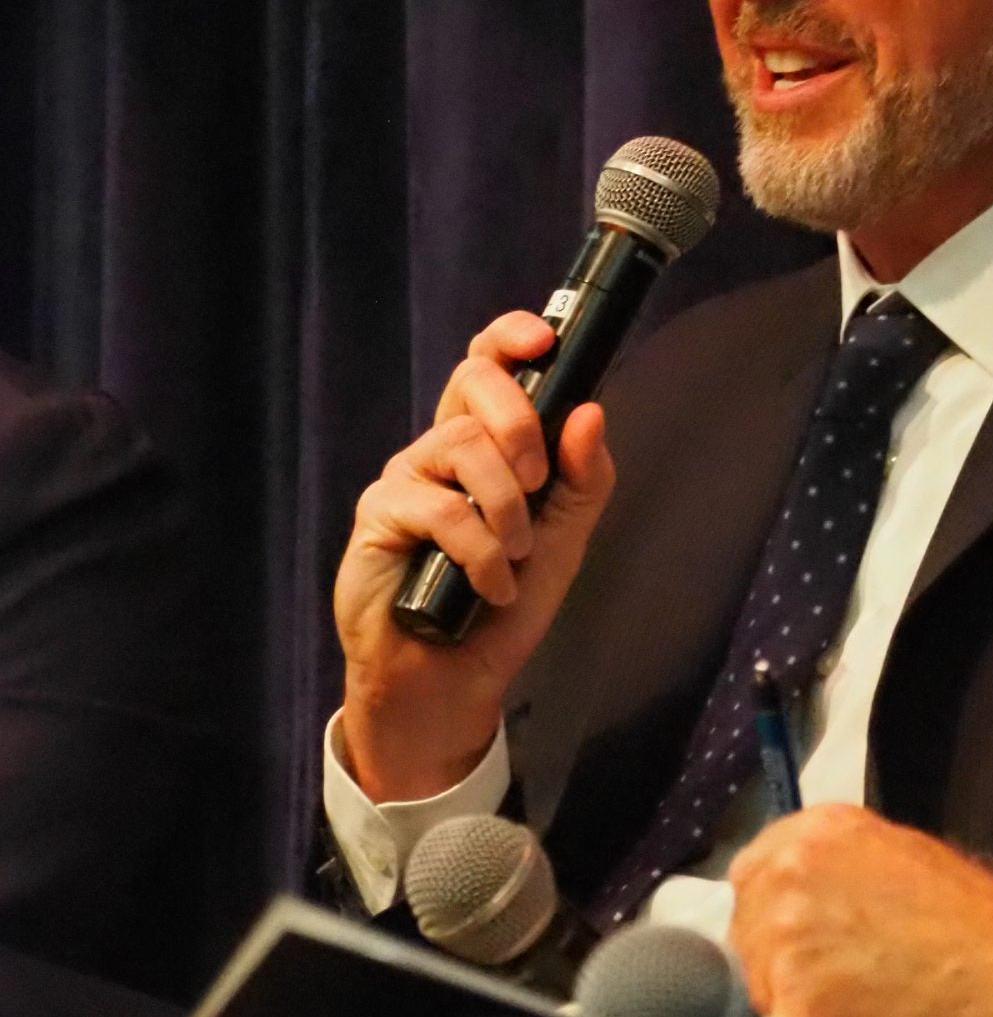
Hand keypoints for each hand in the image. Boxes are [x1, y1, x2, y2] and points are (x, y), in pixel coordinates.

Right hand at [335, 312, 615, 800]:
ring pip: (463, 443)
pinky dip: (480, 551)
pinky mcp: (377, 516)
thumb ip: (583, 478)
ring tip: (517, 556)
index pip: (488, 363)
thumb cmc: (505, 604)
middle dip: (521, 422)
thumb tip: (591, 411)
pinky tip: (490, 585)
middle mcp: (442, 447)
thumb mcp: (565, 539)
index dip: (511, 336)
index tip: (546, 338)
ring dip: (508, 506)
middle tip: (539, 483)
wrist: (454, 680)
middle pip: (473, 381)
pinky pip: (440, 507)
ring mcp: (406, 478)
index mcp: (486, 441)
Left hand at [729, 804, 992, 1016]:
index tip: (793, 939)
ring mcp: (787, 930)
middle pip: (746, 926)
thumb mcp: (902, 859)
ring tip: (846, 1013)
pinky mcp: (793, 993)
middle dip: (773, 958)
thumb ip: (839, 869)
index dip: (772, 911)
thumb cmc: (978, 923)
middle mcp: (793, 868)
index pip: (754, 870)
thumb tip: (802, 903)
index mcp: (820, 829)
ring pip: (755, 979)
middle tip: (826, 987)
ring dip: (786, 1001)